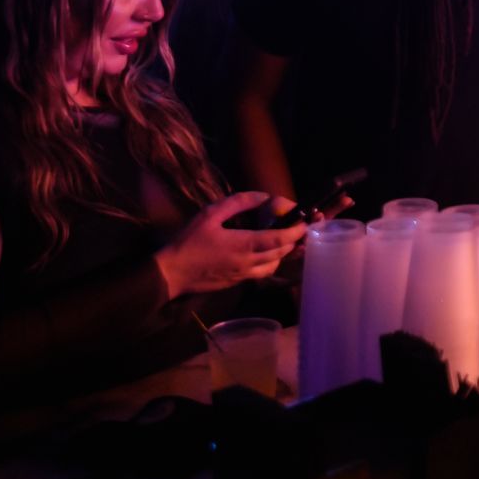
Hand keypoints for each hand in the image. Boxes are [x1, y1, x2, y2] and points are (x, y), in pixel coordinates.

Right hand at [156, 193, 296, 299]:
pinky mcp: (238, 282)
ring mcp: (244, 275)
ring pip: (274, 265)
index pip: (279, 239)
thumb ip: (238, 203)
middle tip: (299, 228)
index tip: (305, 222)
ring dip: (283, 253)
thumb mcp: (210, 215)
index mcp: (244, 245)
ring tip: (283, 239)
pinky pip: (263, 272)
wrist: (173, 274)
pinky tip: (266, 252)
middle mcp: (249, 263)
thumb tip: (262, 196)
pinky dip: (271, 261)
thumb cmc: (190, 242)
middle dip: (293, 240)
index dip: (296, 231)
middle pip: (281, 253)